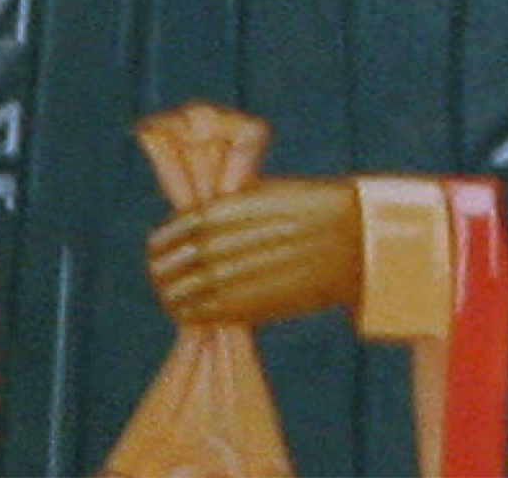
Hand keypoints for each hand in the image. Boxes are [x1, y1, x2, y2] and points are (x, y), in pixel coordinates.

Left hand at [146, 179, 360, 325]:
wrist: (348, 240)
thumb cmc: (308, 210)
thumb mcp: (262, 192)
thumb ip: (227, 205)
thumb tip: (198, 218)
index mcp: (217, 214)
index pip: (168, 235)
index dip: (159, 246)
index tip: (159, 251)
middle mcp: (216, 246)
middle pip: (165, 268)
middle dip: (160, 274)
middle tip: (162, 278)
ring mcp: (228, 279)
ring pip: (177, 296)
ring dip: (170, 298)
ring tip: (174, 299)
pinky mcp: (245, 308)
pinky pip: (200, 316)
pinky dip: (190, 316)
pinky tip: (192, 313)